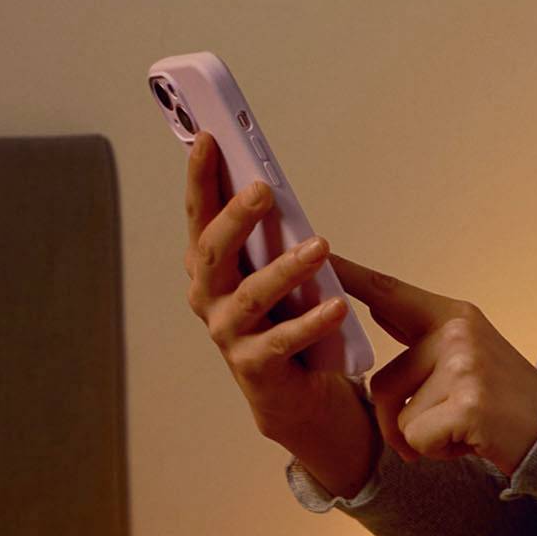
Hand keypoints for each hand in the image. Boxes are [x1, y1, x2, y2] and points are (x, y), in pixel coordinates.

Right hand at [185, 130, 367, 463]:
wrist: (298, 396)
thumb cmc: (287, 321)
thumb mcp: (279, 272)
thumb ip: (269, 237)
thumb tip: (272, 186)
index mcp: (212, 270)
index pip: (200, 217)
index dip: (201, 179)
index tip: (209, 139)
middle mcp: (210, 299)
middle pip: (213, 253)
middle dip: (235, 218)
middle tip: (265, 191)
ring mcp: (229, 335)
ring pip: (251, 295)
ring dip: (285, 268)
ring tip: (320, 246)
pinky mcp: (255, 368)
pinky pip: (283, 341)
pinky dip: (310, 323)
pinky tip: (336, 306)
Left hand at [322, 252, 536, 478]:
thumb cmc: (506, 403)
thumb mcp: (469, 356)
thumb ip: (422, 337)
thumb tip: (377, 307)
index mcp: (455, 316)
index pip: (390, 293)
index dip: (350, 277)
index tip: (318, 254)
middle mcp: (457, 332)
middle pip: (381, 383)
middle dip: (398, 420)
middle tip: (444, 425)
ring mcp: (464, 365)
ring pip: (397, 417)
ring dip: (421, 438)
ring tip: (465, 429)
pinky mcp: (466, 402)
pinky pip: (415, 438)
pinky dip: (436, 452)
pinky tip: (471, 441)